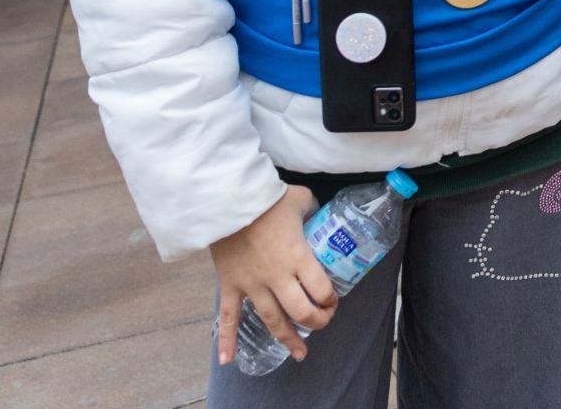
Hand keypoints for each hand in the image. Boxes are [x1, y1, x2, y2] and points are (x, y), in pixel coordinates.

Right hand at [209, 186, 335, 365]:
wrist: (228, 201)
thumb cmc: (266, 199)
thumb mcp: (298, 199)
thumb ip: (310, 208)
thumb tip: (315, 210)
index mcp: (298, 256)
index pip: (321, 289)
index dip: (330, 300)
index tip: (333, 300)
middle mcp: (278, 276)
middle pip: (301, 311)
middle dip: (316, 321)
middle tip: (322, 322)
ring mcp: (252, 284)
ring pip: (273, 319)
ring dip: (287, 338)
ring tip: (299, 353)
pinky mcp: (230, 285)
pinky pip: (228, 317)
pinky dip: (227, 340)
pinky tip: (228, 360)